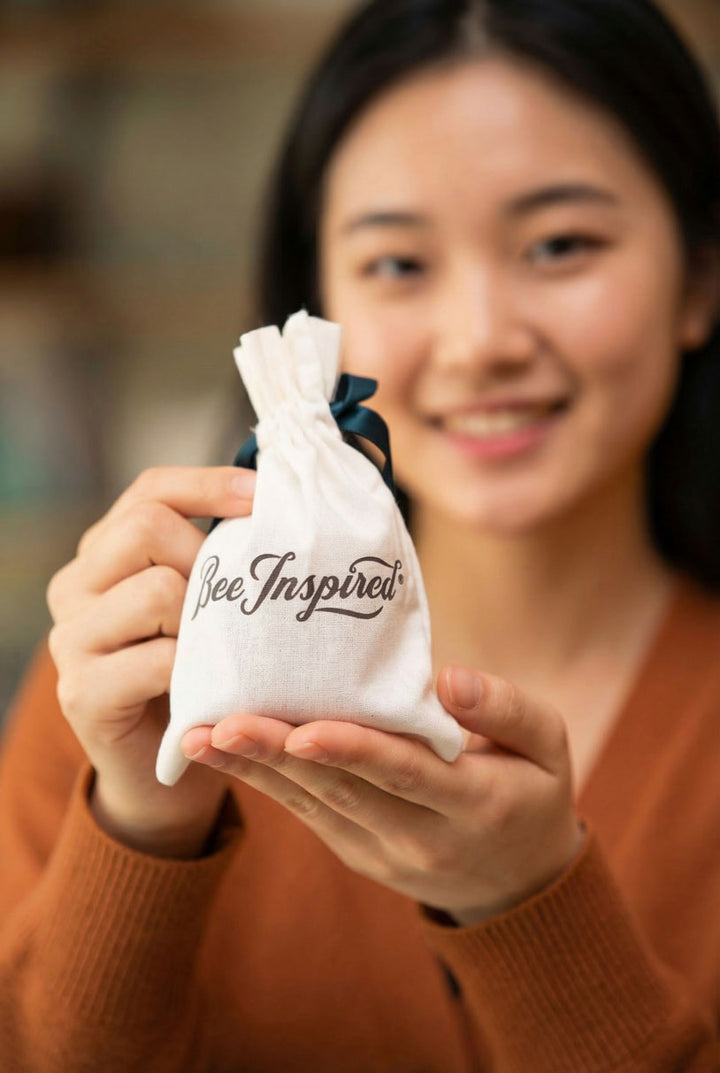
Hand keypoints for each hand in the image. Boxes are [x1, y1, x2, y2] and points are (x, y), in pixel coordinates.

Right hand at [46, 465, 255, 857]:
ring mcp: (71, 639)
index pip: (151, 490)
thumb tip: (281, 501)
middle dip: (209, 556)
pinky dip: (197, 670)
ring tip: (225, 649)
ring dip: (208, 619)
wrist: (160, 768)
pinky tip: (213, 686)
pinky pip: (157, 659)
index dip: (211, 486)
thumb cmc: (194, 673)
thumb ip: (219, 556)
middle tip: (244, 599)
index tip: (267, 499)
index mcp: (103, 552)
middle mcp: (75, 586)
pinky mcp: (82, 693)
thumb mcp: (202, 604)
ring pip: (156, 588)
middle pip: (148, 527)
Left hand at [181, 665, 583, 922]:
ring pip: (311, 806)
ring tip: (196, 738)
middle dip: (275, 757)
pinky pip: (307, 813)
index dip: (351, 751)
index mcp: (472, 804)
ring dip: (252, 772)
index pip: (404, 774)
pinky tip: (221, 752)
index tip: (299, 731)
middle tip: (215, 726)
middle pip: (340, 792)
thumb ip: (506, 709)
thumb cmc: (533, 792)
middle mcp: (419, 837)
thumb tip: (448, 680)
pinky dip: (263, 782)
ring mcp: (380, 851)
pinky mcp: (355, 851)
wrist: (519, 882)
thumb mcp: (550, 745)